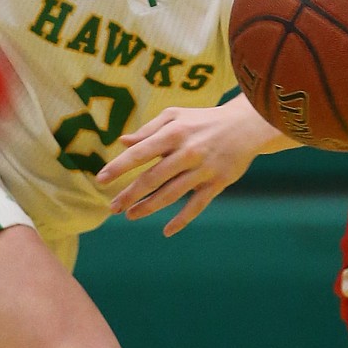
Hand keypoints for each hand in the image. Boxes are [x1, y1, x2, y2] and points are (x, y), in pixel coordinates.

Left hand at [95, 98, 292, 234]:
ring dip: (148, 208)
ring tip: (131, 216)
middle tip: (112, 207)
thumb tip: (122, 142)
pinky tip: (167, 231)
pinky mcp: (217, 182)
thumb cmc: (203, 120)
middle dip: (129, 195)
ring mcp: (203, 169)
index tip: (101, 180)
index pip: (140, 153)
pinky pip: (196, 206)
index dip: (118, 167)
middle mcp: (187, 152)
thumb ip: (148, 130)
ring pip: (171, 194)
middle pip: (152, 178)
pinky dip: (181, 220)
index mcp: (173, 133)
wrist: (246, 126)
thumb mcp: (175, 116)